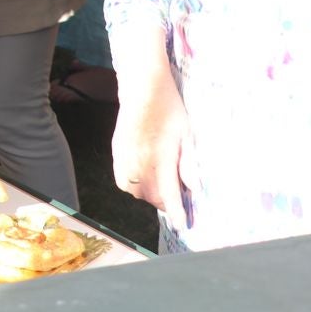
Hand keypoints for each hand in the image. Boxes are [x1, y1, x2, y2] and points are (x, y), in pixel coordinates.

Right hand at [111, 69, 193, 228]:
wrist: (142, 86)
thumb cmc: (169, 107)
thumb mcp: (187, 133)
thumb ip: (189, 163)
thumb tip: (194, 188)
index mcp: (160, 155)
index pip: (168, 193)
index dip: (176, 211)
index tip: (181, 225)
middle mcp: (139, 159)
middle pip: (148, 195)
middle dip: (162, 201)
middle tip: (175, 197)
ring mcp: (124, 155)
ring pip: (132, 190)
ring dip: (146, 194)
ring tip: (158, 186)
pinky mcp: (116, 149)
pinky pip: (122, 178)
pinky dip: (132, 184)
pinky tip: (143, 175)